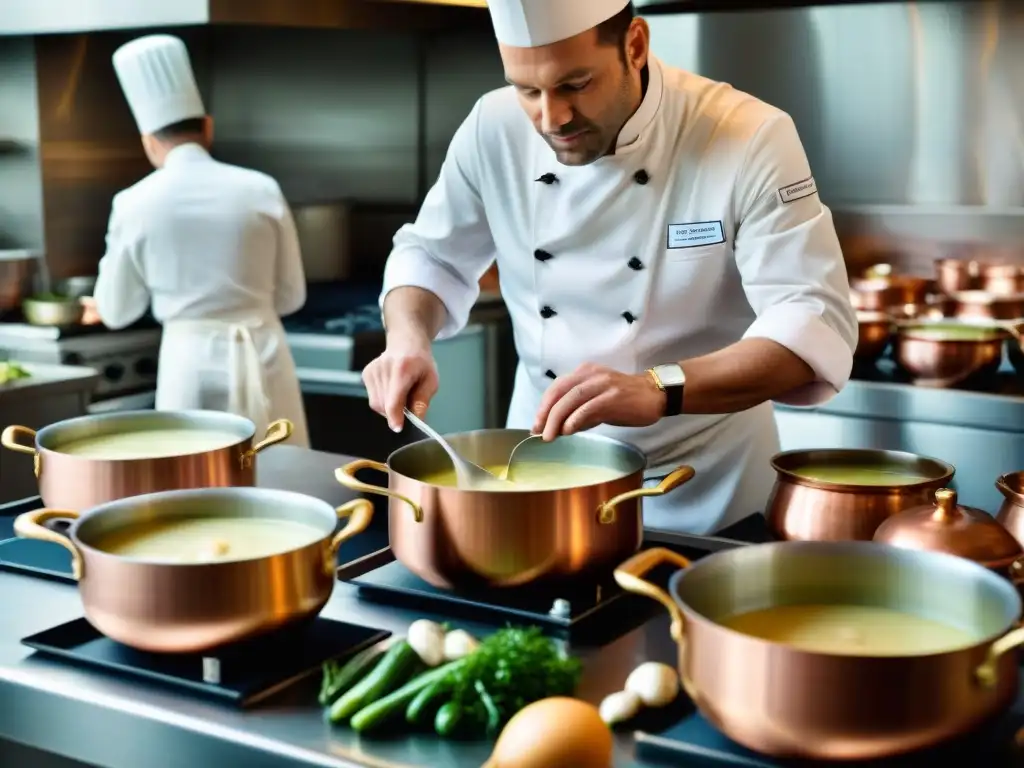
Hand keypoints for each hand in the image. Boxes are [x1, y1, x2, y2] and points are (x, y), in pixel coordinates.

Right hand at [362, 338, 437, 431]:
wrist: (406, 343)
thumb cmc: (421, 363)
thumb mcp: (431, 381)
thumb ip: (423, 400)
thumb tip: (417, 418)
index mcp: (402, 368)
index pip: (394, 397)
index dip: (395, 416)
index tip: (398, 428)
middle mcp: (383, 368)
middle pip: (384, 404)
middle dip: (396, 412)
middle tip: (408, 404)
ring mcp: (372, 370)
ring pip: (377, 404)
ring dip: (390, 407)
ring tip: (401, 392)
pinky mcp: (366, 374)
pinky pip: (373, 398)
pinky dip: (384, 400)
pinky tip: (391, 388)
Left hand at [532, 363, 666, 440]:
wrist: (655, 395)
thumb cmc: (625, 400)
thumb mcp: (597, 404)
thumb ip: (579, 413)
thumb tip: (558, 429)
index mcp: (584, 373)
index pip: (556, 388)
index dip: (544, 406)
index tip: (536, 425)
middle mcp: (591, 375)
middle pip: (559, 392)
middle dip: (546, 413)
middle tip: (539, 432)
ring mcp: (602, 384)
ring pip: (571, 398)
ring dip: (557, 419)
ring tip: (550, 436)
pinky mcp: (613, 396)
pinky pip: (588, 407)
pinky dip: (575, 419)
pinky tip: (568, 431)